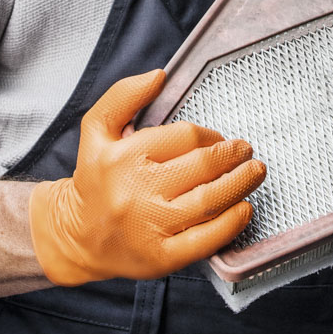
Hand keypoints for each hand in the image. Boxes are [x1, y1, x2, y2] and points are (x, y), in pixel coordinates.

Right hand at [28, 69, 264, 284]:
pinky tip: (245, 208)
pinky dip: (231, 224)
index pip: (184, 137)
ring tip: (256, 171)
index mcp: (122, 156)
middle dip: (232, 155)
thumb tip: (160, 75)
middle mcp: (136, 191)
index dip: (210, 135)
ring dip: (241, 183)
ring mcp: (149, 227)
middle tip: (246, 151)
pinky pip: (204, 240)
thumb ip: (123, 95)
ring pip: (209, 200)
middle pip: (201, 166)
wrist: (76, 238)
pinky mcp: (160, 258)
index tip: (220, 139)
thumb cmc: (95, 178)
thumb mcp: (97, 129)